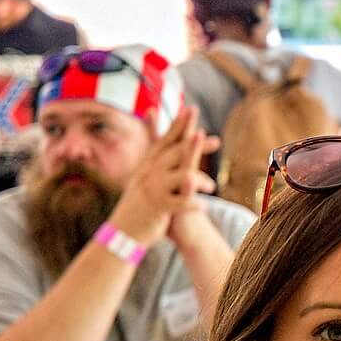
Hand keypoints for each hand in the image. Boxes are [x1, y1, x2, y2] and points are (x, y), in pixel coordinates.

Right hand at [110, 107, 210, 247]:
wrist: (124, 230)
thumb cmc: (140, 202)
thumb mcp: (146, 178)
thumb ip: (158, 160)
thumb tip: (164, 144)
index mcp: (150, 164)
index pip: (167, 139)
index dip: (179, 124)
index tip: (191, 109)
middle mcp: (150, 172)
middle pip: (176, 153)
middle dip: (196, 146)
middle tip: (216, 140)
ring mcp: (154, 189)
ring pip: (181, 178)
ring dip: (199, 181)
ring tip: (212, 187)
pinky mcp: (158, 207)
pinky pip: (180, 204)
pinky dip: (193, 205)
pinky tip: (204, 206)